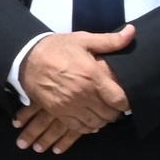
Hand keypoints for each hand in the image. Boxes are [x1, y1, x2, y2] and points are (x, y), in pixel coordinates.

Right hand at [12, 24, 135, 151]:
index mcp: (92, 76)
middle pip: (109, 114)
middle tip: (114, 106)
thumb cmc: (57, 48)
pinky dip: (88, 127)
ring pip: (95, 123)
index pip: (119, 99)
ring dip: (102, 120)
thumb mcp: (83, 40)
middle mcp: (83, 94)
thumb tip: (132, 32)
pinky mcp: (58, 112)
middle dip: (115, 112)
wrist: (27, 58)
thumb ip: (110, 41)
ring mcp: (69, 105)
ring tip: (103, 113)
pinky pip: (79, 128)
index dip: (127, 103)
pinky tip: (90, 120)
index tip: (126, 100)